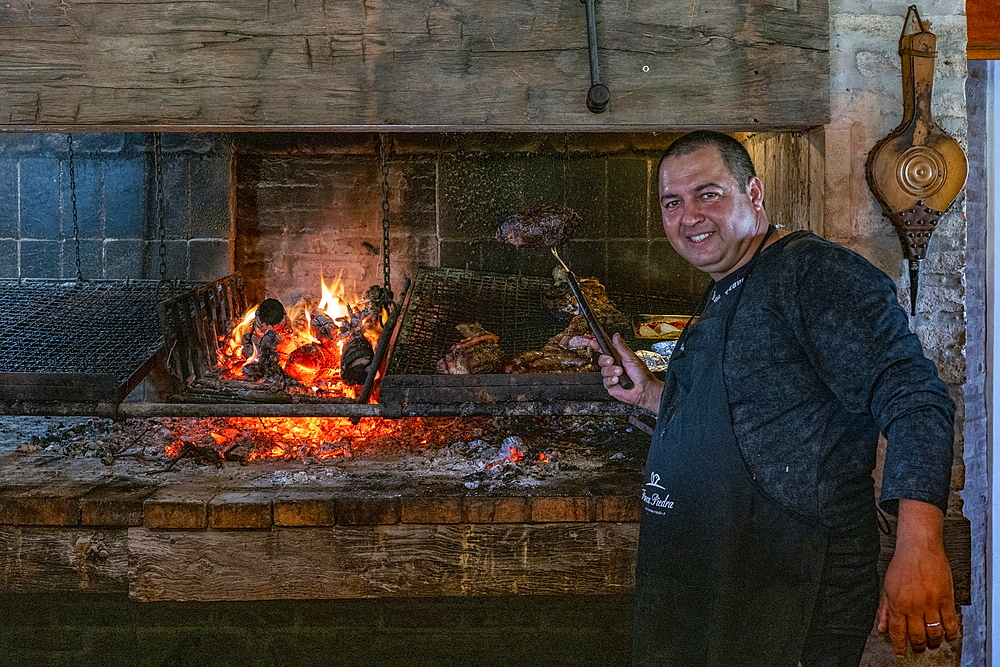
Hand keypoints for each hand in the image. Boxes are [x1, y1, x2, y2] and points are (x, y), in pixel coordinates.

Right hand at [567, 332, 662, 412]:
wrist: (644, 389)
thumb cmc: (642, 375)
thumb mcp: (631, 357)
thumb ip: (621, 347)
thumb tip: (616, 336)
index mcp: (618, 357)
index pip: (604, 349)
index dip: (597, 345)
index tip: (592, 342)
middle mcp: (614, 366)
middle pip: (601, 359)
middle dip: (606, 360)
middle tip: (612, 361)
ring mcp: (611, 376)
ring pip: (603, 371)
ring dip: (612, 371)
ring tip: (620, 372)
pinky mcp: (610, 385)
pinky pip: (605, 381)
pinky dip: (612, 380)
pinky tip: (618, 380)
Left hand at [877, 500, 958, 658]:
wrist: (919, 548)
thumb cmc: (903, 564)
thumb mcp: (887, 587)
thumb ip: (884, 609)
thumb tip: (881, 627)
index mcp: (898, 603)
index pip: (898, 632)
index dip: (899, 646)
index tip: (900, 653)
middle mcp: (914, 606)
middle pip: (917, 636)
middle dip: (917, 646)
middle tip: (918, 649)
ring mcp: (931, 604)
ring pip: (934, 633)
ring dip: (933, 642)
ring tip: (932, 644)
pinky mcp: (946, 599)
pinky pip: (951, 622)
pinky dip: (951, 633)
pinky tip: (948, 637)